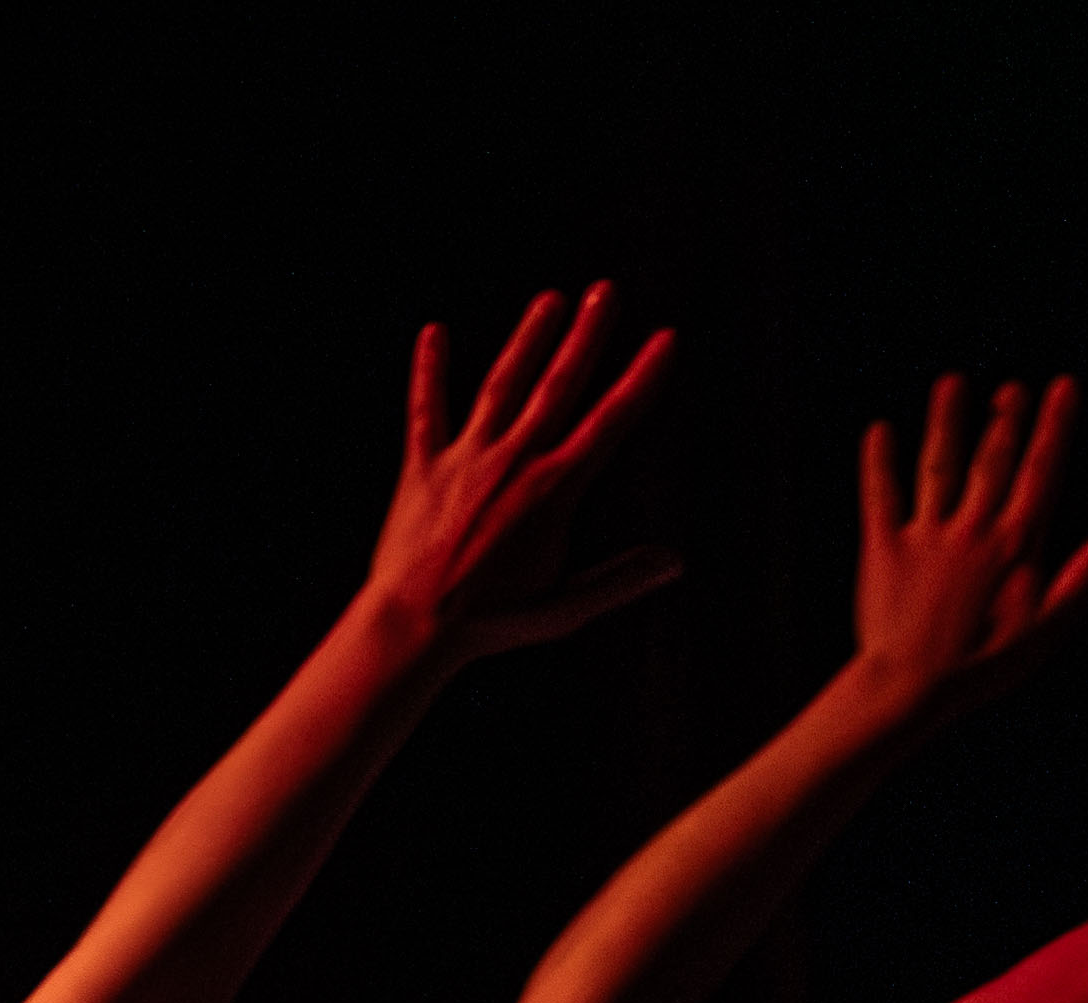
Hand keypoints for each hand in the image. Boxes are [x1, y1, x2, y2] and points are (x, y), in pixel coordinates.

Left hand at [367, 284, 679, 662]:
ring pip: (503, 386)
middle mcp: (513, 463)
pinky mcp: (423, 469)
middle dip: (585, 336)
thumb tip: (675, 562)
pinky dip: (430, 373)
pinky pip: (427, 411)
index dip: (640, 378)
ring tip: (549, 300)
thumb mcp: (564, 608)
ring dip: (528, 340)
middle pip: (558, 387)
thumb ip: (619, 580)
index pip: (609, 423)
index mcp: (554, 491)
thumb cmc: (490, 624)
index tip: (665, 338)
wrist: (413, 627)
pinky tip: (432, 333)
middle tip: (605, 290)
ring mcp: (467, 460)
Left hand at [842, 374, 1087, 715]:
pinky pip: (881, 497)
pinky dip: (879, 464)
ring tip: (950, 384)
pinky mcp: (883, 551)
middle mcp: (973, 530)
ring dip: (946, 423)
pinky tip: (877, 431)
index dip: (1054, 427)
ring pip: (938, 467)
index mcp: (1016, 545)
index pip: (1040, 472)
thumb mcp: (1050, 626)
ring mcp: (926, 537)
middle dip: (1004, 420)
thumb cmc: (982, 668)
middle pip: (991, 462)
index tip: (1062, 386)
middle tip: (1011, 387)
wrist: (908, 690)